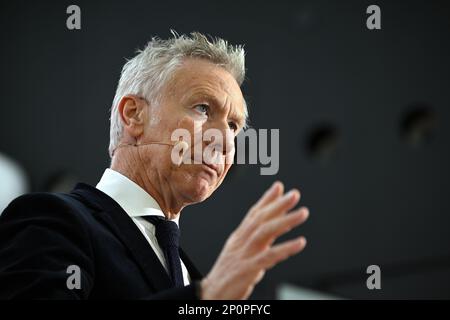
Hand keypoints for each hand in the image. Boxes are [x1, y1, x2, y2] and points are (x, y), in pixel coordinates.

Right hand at [200, 181, 308, 299]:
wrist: (211, 294)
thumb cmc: (228, 275)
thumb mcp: (240, 253)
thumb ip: (256, 239)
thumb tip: (272, 227)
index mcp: (238, 237)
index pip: (253, 214)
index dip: (267, 199)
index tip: (279, 186)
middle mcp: (240, 242)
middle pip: (260, 218)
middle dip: (278, 204)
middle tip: (295, 194)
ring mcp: (244, 254)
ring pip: (265, 232)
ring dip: (285, 220)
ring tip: (303, 213)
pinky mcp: (248, 269)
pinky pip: (269, 256)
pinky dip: (286, 248)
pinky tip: (300, 242)